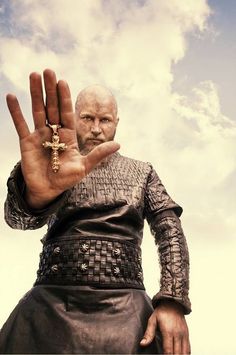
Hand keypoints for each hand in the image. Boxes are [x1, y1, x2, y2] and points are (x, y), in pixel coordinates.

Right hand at [6, 69, 119, 208]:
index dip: (64, 97)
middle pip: (52, 107)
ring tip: (33, 75)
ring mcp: (39, 135)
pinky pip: (20, 124)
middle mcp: (54, 132)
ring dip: (35, 93)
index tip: (63, 82)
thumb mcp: (84, 167)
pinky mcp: (26, 141)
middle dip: (50, 90)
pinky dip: (15, 111)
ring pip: (37, 110)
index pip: (67, 112)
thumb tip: (118, 144)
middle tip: (48, 71)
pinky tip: (11, 96)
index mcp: (68, 135)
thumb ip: (98, 154)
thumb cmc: (66, 179)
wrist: (48, 190)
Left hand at [140, 300, 190, 353]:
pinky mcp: (187, 334)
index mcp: (168, 331)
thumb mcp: (152, 320)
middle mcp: (178, 334)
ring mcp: (183, 335)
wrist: (173, 303)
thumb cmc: (162, 312)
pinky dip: (185, 354)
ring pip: (184, 352)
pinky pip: (188, 348)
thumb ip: (148, 333)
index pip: (168, 350)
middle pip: (177, 353)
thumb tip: (142, 344)